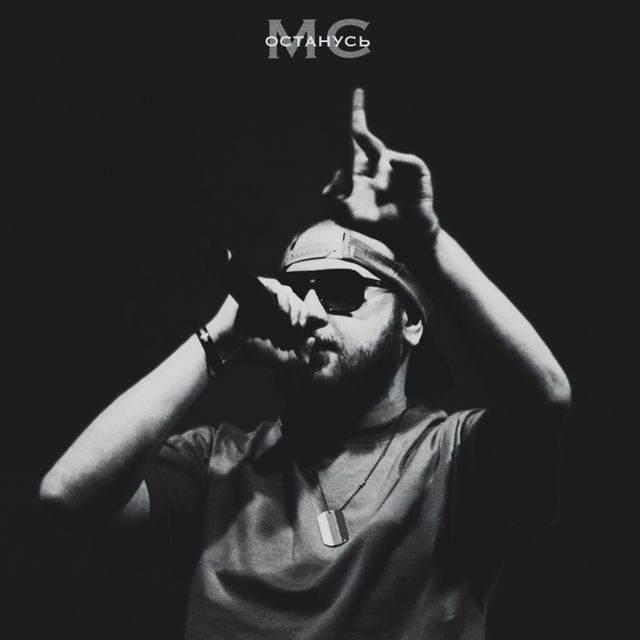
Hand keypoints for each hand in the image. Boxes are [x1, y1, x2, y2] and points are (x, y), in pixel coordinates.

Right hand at [206, 278, 316, 367]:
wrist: (231, 348)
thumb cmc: (254, 352)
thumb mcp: (284, 359)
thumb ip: (302, 356)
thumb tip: (313, 340)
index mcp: (281, 316)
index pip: (301, 308)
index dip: (307, 315)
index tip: (307, 326)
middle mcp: (273, 303)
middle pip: (296, 298)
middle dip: (301, 312)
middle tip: (296, 326)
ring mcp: (263, 295)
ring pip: (286, 290)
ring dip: (293, 304)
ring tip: (289, 320)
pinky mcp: (254, 288)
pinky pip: (272, 284)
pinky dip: (281, 295)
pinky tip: (281, 310)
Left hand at [323, 88, 439, 244]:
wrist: (406, 236)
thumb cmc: (377, 226)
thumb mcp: (346, 217)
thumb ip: (332, 199)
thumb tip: (338, 171)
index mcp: (363, 170)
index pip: (356, 140)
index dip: (358, 114)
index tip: (358, 91)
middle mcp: (381, 164)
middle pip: (368, 140)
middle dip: (360, 127)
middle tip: (355, 119)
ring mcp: (399, 165)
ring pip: (382, 158)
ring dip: (379, 180)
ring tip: (383, 197)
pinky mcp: (416, 169)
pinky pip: (403, 161)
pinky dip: (396, 173)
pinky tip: (394, 189)